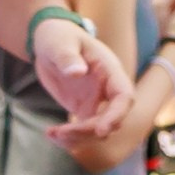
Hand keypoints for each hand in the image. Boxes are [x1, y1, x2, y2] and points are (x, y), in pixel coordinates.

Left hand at [32, 18, 131, 136]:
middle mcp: (108, 89)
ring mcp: (97, 101)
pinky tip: (51, 133)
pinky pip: (83, 130)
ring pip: (97, 130)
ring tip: (52, 134)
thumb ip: (68, 56)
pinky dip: (69, 136)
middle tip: (62, 133)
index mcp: (110, 70)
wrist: (50, 42)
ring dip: (78, 138)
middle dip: (90, 131)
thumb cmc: (59, 36)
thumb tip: (77, 72)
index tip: (101, 131)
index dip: (116, 115)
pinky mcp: (84, 109)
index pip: (124, 97)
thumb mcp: (60, 42)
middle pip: (111, 119)